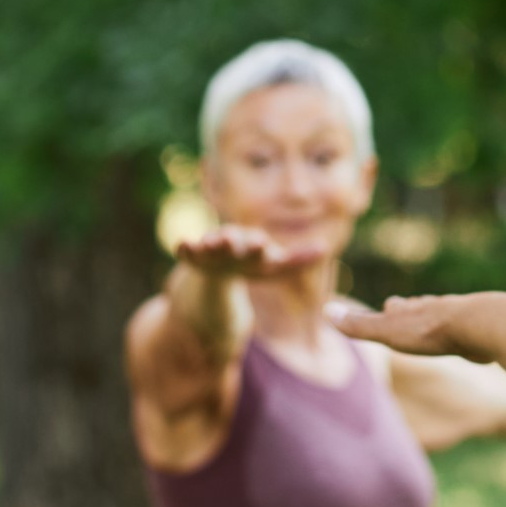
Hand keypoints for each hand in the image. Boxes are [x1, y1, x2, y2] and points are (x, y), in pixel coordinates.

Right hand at [174, 225, 324, 282]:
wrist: (222, 267)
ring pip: (211, 243)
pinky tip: (180, 243)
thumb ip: (298, 259)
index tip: (261, 243)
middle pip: (233, 241)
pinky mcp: (195, 254)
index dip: (258, 246)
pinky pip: (189, 249)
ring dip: (209, 242)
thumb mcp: (276, 266)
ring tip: (206, 242)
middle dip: (231, 241)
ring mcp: (212, 247)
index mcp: (254, 246)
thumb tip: (324, 248)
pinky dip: (185, 246)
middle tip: (230, 239)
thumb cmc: (254, 264)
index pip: (258, 245)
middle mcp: (234, 243)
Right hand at [332, 294, 490, 361]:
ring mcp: (458, 317)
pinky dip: (462, 336)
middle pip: (419, 308)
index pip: (394, 307)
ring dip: (438, 324)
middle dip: (413, 313)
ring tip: (435, 331)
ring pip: (444, 318)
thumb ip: (360, 325)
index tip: (386, 309)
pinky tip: (466, 342)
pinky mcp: (479, 330)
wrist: (480, 326)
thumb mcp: (388, 331)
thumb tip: (326, 311)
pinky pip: (467, 332)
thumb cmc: (431, 331)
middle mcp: (433, 308)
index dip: (388, 311)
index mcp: (410, 309)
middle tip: (409, 316)